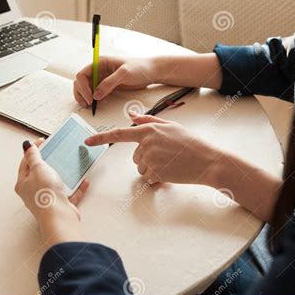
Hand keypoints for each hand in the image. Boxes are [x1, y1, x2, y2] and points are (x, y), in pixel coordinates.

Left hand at [15, 139, 88, 245]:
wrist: (59, 217)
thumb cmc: (46, 195)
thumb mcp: (38, 168)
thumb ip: (33, 156)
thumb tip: (26, 145)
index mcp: (23, 183)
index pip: (26, 162)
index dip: (33, 150)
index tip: (43, 141)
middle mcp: (33, 193)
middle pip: (39, 173)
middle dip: (48, 162)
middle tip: (55, 151)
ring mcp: (47, 200)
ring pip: (54, 184)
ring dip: (62, 175)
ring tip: (68, 165)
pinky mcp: (61, 206)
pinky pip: (69, 195)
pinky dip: (76, 188)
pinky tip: (83, 181)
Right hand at [73, 56, 157, 106]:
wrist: (152, 72)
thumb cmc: (140, 67)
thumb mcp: (124, 73)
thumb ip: (109, 83)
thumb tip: (96, 94)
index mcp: (100, 63)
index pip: (82, 74)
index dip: (83, 87)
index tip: (90, 97)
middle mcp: (99, 70)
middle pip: (81, 82)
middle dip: (81, 93)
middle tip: (88, 104)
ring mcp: (102, 79)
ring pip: (86, 89)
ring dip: (84, 97)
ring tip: (89, 106)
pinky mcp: (107, 86)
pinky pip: (95, 93)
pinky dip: (93, 100)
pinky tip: (96, 105)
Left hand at [85, 113, 221, 184]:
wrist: (207, 160)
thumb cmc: (190, 142)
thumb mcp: (170, 126)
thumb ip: (149, 121)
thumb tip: (131, 116)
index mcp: (148, 130)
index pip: (118, 134)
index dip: (100, 139)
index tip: (87, 142)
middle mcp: (146, 144)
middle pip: (135, 156)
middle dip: (147, 158)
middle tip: (167, 156)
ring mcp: (150, 159)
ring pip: (141, 168)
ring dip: (152, 169)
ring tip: (170, 163)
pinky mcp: (156, 173)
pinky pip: (149, 178)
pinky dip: (158, 178)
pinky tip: (172, 171)